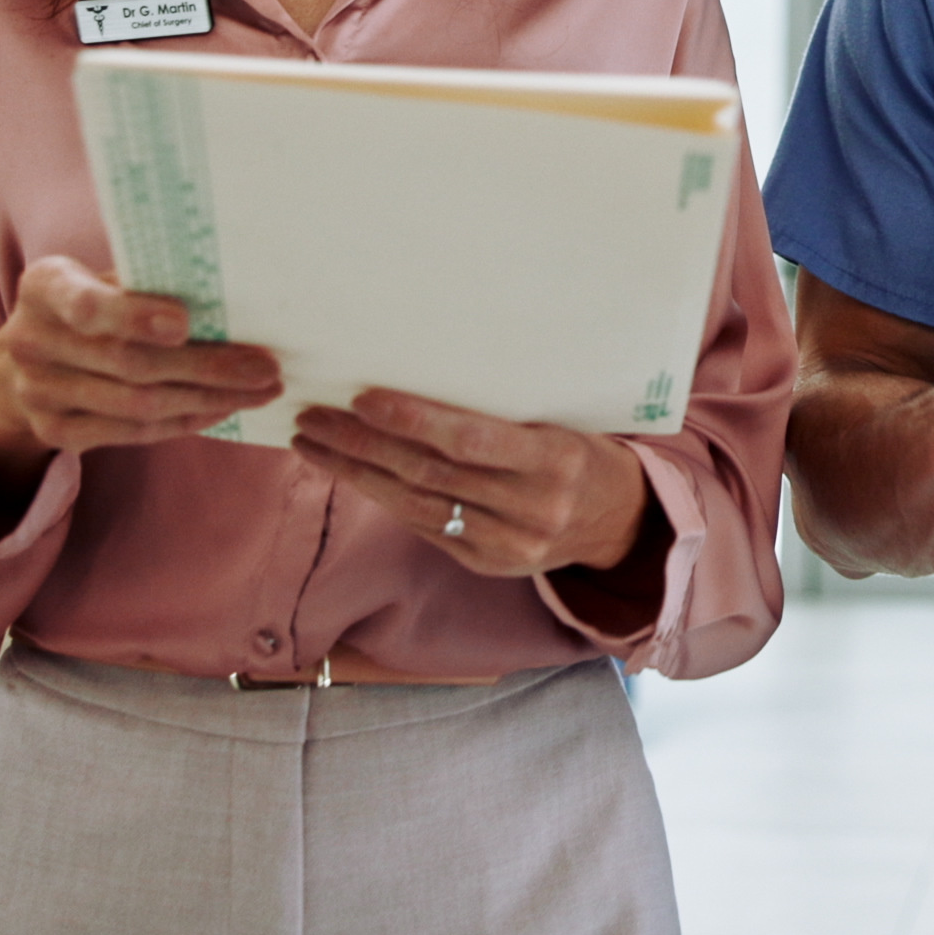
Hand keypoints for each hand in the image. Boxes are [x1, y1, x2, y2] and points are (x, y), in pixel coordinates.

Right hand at [0, 254, 281, 492]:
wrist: (25, 359)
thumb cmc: (86, 304)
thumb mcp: (98, 278)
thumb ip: (144, 284)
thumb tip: (228, 298)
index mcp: (44, 288)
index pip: (86, 304)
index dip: (135, 317)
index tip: (185, 324)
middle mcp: (32, 342)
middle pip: (128, 362)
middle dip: (206, 367)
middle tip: (264, 367)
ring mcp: (38, 394)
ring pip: (137, 404)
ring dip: (208, 399)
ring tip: (259, 391)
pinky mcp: (54, 433)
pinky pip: (132, 433)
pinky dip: (184, 422)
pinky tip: (221, 409)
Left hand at [290, 392, 654, 577]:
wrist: (619, 519)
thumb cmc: (582, 448)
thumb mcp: (561, 419)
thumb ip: (503, 411)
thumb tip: (421, 371)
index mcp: (555, 460)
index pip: (471, 441)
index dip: (414, 420)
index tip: (362, 397)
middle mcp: (531, 509)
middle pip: (430, 474)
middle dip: (363, 445)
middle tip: (314, 416)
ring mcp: (509, 544)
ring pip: (416, 506)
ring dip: (358, 473)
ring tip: (314, 442)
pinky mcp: (488, 564)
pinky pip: (425, 527)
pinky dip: (385, 497)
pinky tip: (352, 472)